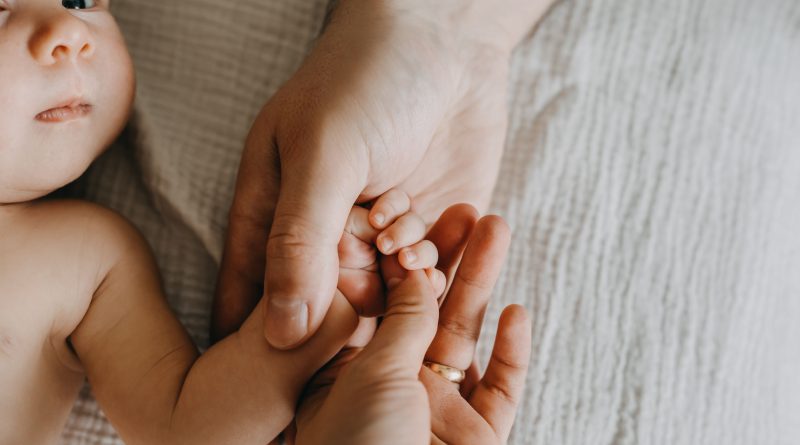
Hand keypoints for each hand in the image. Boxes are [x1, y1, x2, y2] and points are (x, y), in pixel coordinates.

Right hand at [212, 0, 554, 346]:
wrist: (446, 43)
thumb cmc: (365, 83)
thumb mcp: (323, 157)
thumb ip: (299, 241)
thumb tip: (282, 334)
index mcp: (271, 215)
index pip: (253, 299)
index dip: (265, 332)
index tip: (290, 346)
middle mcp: (322, 237)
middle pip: (325, 309)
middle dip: (352, 292)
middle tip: (372, 242)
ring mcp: (377, 240)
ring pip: (384, 302)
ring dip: (401, 275)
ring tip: (405, 216)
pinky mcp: (429, 234)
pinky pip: (432, 279)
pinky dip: (440, 259)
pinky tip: (445, 214)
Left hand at [293, 205, 531, 443]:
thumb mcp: (372, 376)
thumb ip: (402, 322)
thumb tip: (415, 273)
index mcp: (349, 375)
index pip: (377, 303)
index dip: (397, 257)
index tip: (412, 214)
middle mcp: (392, 388)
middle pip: (425, 309)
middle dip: (447, 257)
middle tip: (467, 210)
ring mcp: (437, 410)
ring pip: (464, 336)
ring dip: (481, 285)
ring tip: (497, 228)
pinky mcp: (478, 435)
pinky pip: (501, 386)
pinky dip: (511, 351)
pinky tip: (516, 311)